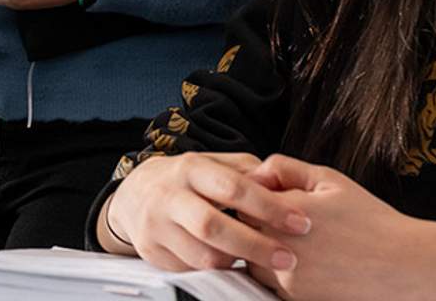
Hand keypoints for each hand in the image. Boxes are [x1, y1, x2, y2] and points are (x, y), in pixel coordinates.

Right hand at [104, 152, 309, 272]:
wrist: (135, 195)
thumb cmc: (187, 180)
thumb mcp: (213, 163)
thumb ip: (247, 171)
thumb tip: (281, 183)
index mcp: (190, 169)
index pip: (232, 187)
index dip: (269, 206)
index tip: (300, 223)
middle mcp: (170, 196)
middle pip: (212, 226)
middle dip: (255, 245)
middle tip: (289, 258)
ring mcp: (156, 227)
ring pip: (202, 256)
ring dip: (236, 263)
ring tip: (261, 263)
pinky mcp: (152, 253)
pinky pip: (191, 270)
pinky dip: (216, 271)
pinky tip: (232, 266)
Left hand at [243, 155, 435, 300]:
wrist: (405, 265)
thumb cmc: (370, 219)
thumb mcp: (329, 180)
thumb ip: (285, 169)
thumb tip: (254, 173)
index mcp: (284, 214)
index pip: (243, 203)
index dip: (257, 199)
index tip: (276, 200)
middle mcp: (280, 249)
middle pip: (244, 234)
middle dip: (259, 226)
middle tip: (288, 223)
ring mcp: (287, 280)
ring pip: (254, 262)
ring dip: (266, 253)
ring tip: (302, 244)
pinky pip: (270, 286)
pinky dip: (281, 274)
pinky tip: (310, 264)